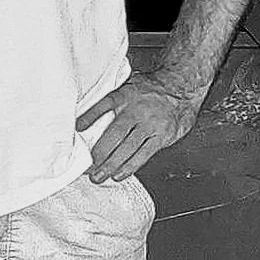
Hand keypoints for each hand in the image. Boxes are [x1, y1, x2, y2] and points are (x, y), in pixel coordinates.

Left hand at [77, 74, 200, 181]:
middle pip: (114, 134)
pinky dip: (130, 166)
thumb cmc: (152, 89)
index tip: (77, 128)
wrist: (182, 87)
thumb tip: (87, 111)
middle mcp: (137, 110)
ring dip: (111, 165)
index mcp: (126, 95)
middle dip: (99, 154)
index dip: (89, 116)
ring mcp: (150, 124)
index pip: (104, 105)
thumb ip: (113, 97)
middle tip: (87, 167)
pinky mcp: (162, 136)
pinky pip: (143, 155)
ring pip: (127, 148)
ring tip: (98, 176)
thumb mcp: (130, 84)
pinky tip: (119, 174)